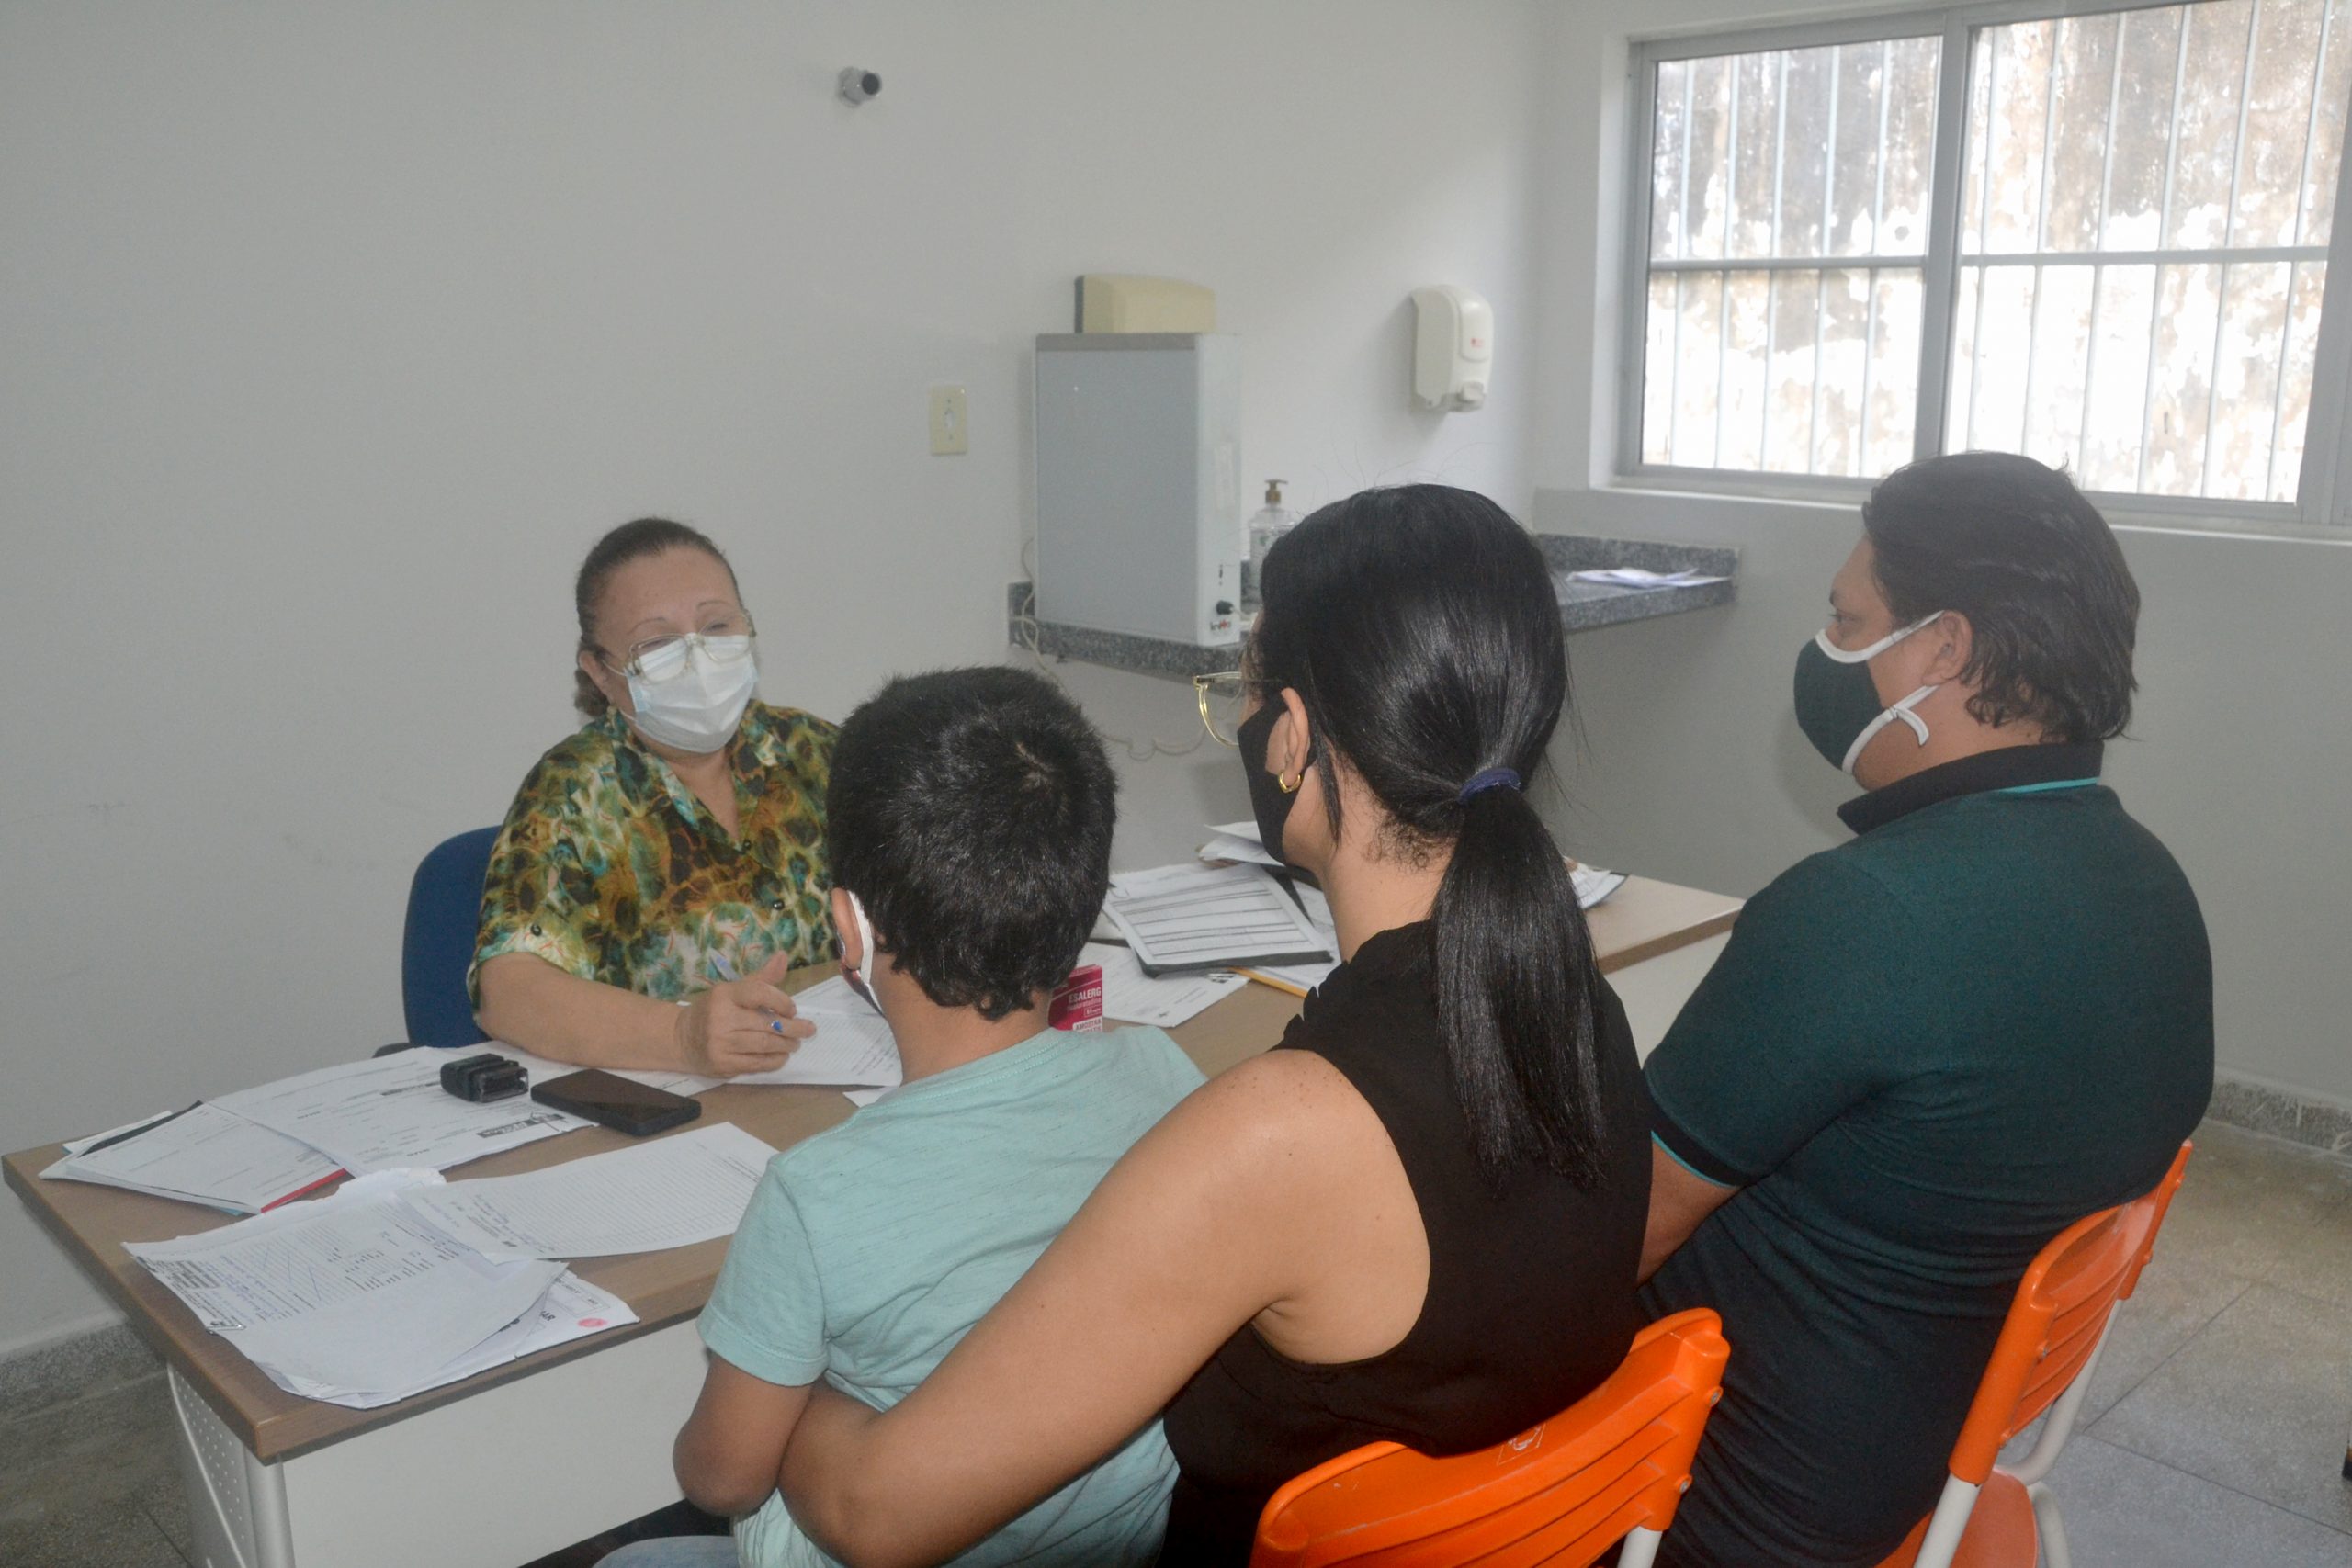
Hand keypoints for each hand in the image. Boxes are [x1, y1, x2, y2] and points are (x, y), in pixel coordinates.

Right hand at [675, 953, 815, 1076]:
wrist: (680, 1038)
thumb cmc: (713, 1010)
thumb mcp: (732, 990)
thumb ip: (761, 978)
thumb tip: (783, 956)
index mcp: (724, 995)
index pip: (759, 993)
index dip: (782, 1001)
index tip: (793, 1009)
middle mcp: (720, 1018)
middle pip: (766, 1023)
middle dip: (793, 1028)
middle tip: (808, 1029)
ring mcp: (720, 1043)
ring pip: (764, 1044)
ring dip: (786, 1044)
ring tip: (796, 1042)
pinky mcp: (722, 1064)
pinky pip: (756, 1063)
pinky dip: (774, 1060)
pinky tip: (782, 1055)